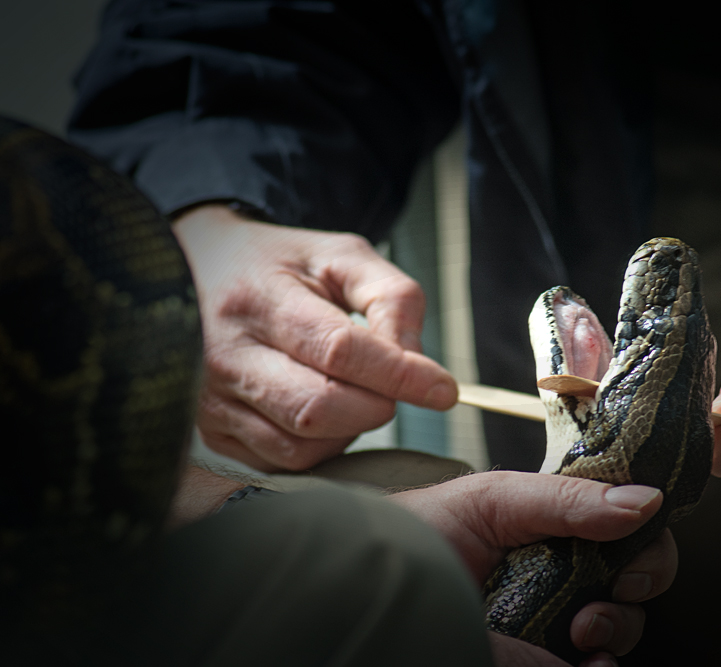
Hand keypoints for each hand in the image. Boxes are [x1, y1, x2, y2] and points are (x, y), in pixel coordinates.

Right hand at [172, 205, 457, 470]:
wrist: (195, 270)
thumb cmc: (279, 264)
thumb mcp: (342, 255)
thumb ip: (392, 299)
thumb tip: (417, 365)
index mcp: (259, 299)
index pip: (338, 351)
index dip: (398, 376)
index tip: (443, 390)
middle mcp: (225, 354)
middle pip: (319, 408)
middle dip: (376, 406)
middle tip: (390, 384)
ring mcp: (210, 400)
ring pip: (301, 445)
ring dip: (350, 430)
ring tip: (353, 392)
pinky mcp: (210, 432)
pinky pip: (281, 462)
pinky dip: (320, 447)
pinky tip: (325, 412)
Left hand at [389, 472, 677, 665]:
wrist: (375, 593)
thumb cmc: (422, 533)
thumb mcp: (496, 501)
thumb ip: (568, 499)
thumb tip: (646, 500)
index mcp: (554, 523)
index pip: (623, 519)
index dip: (643, 526)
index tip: (641, 531)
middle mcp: (561, 571)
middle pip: (636, 571)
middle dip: (643, 573)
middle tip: (619, 582)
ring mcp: (553, 621)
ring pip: (621, 624)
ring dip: (619, 624)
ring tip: (583, 627)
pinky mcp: (538, 658)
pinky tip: (587, 662)